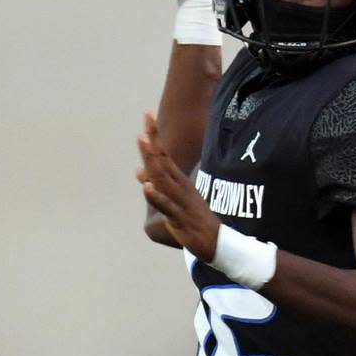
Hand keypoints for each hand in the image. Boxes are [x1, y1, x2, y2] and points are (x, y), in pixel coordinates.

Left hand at [136, 110, 219, 259]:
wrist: (217, 242)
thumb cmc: (195, 219)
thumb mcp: (174, 198)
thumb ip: (157, 183)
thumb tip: (138, 172)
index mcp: (178, 181)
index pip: (164, 154)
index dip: (155, 135)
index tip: (148, 113)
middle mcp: (179, 187)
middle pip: (162, 161)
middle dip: (154, 140)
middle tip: (147, 118)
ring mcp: (179, 201)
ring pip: (163, 178)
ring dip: (152, 160)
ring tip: (143, 142)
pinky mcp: (179, 218)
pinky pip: (167, 206)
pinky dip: (156, 196)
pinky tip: (147, 186)